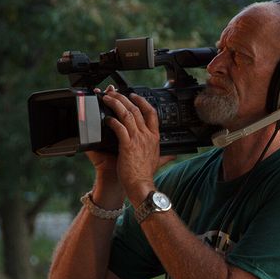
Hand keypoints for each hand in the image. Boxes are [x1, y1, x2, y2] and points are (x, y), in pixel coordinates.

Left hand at [101, 85, 169, 204]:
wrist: (141, 186)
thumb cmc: (146, 175)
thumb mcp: (159, 162)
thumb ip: (166, 156)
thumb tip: (173, 155)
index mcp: (154, 137)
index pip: (151, 113)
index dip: (142, 101)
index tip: (134, 96)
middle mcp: (147, 136)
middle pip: (136, 110)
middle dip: (123, 98)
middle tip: (114, 93)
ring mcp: (137, 139)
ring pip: (127, 114)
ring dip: (115, 104)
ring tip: (107, 99)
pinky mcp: (127, 145)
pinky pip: (119, 127)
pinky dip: (112, 121)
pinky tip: (106, 119)